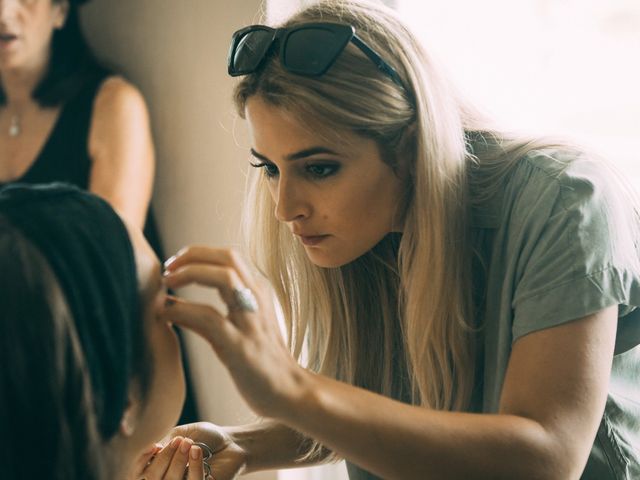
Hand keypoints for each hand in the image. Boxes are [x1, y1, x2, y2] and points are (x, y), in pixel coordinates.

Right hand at [132, 436, 203, 479]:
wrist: (229, 441)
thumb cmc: (203, 437)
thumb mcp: (179, 434)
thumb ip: (163, 444)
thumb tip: (151, 451)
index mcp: (158, 466)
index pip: (138, 472)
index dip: (141, 461)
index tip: (154, 446)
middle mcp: (167, 479)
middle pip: (153, 478)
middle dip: (165, 458)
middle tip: (180, 441)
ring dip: (179, 461)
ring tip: (190, 443)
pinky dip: (195, 466)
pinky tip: (197, 451)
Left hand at [162, 247, 309, 418]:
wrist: (289, 393)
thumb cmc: (261, 363)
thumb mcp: (238, 330)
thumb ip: (211, 314)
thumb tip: (172, 304)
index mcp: (258, 293)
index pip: (228, 256)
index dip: (198, 254)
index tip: (174, 265)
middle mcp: (257, 300)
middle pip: (227, 257)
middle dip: (192, 255)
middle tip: (167, 269)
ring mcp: (251, 321)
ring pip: (224, 278)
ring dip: (189, 274)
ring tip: (166, 283)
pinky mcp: (241, 346)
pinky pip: (209, 318)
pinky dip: (183, 310)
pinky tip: (165, 314)